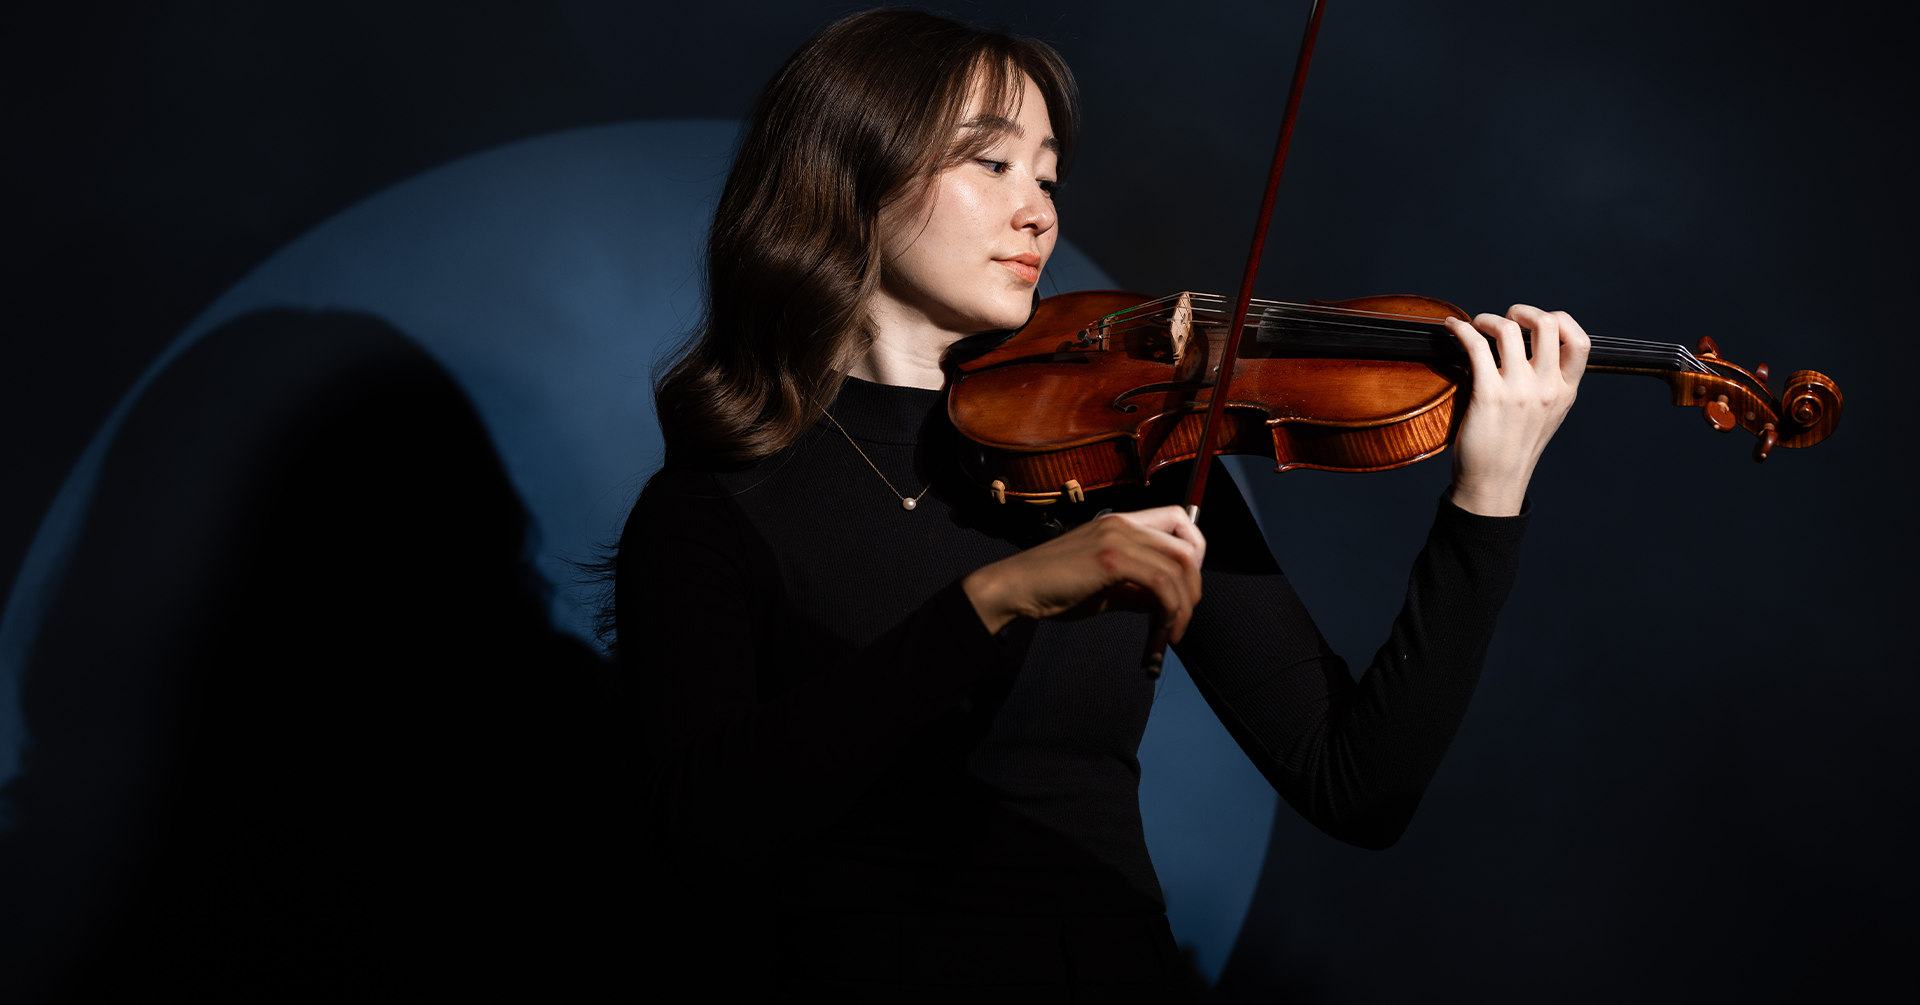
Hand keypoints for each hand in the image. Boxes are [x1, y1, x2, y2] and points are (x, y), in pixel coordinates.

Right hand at [962, 506, 1205, 639]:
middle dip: (1195, 586)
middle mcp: (1123, 523)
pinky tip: (1161, 629)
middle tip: (1183, 616)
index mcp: (1121, 523)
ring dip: (1185, 605)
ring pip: (1179, 566)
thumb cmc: (1053, 588)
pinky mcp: (1110, 559)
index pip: (1179, 520)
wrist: (1016, 588)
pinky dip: (1170, 609)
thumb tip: (1168, 604)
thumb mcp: (1106, 587)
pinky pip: (1161, 583)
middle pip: (1187, 545)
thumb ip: (1138, 589)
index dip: (1195, 552)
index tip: (1187, 586)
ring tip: (1172, 630)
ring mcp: (1117, 537)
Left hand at [1442, 305, 1590, 516]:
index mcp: (1565, 391)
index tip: (1537, 321)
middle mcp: (1546, 388)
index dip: (1561, 320)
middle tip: (1505, 319)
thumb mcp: (1547, 415)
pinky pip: (1476, 347)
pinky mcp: (1488, 396)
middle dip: (1523, 311)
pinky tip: (1453, 329)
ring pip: (1509, 330)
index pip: (1581, 341)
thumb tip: (1534, 347)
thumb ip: (1549, 383)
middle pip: (1548, 324)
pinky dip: (1462, 330)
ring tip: (1476, 325)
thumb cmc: (1514, 448)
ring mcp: (1518, 392)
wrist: (1494, 483)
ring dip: (1488, 319)